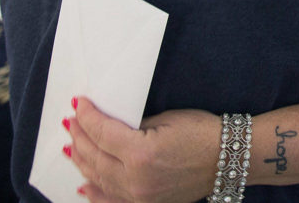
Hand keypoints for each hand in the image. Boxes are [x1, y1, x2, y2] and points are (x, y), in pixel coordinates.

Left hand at [67, 97, 219, 202]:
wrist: (228, 157)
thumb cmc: (202, 132)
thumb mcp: (166, 119)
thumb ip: (133, 126)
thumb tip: (108, 126)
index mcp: (141, 154)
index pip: (102, 133)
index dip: (87, 117)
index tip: (78, 104)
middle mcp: (136, 180)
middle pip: (95, 157)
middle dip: (79, 137)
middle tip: (70, 121)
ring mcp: (140, 197)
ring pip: (98, 179)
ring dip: (82, 161)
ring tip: (71, 146)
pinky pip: (112, 201)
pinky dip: (95, 193)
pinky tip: (83, 186)